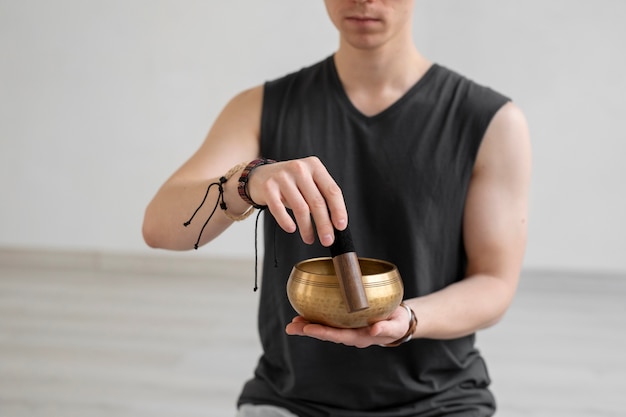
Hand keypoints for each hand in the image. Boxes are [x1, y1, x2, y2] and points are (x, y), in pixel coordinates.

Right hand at [246, 156, 347, 245]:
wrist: (260, 175)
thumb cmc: (290, 182)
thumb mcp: (308, 182)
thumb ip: (321, 195)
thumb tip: (334, 223)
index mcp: (314, 166)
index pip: (332, 190)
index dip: (338, 210)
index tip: (340, 226)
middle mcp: (299, 169)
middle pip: (317, 201)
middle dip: (324, 224)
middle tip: (328, 240)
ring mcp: (282, 177)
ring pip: (300, 208)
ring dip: (307, 228)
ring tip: (310, 238)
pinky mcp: (268, 187)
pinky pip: (279, 209)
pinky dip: (286, 221)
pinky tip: (291, 229)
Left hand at [285, 305, 411, 347]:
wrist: (398, 320)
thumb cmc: (397, 324)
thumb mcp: (396, 326)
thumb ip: (386, 328)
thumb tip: (375, 330)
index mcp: (360, 337)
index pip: (338, 336)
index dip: (322, 332)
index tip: (308, 328)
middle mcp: (350, 334)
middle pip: (326, 333)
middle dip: (308, 330)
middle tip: (291, 326)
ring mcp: (347, 328)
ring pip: (325, 327)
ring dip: (308, 325)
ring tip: (293, 321)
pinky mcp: (346, 320)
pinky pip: (329, 320)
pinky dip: (316, 317)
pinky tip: (306, 313)